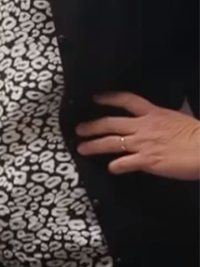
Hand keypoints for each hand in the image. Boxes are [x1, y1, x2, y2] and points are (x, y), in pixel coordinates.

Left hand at [77, 92, 199, 180]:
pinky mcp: (147, 161)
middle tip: (78, 129)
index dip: (109, 98)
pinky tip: (111, 168)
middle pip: (111, 123)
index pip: (127, 100)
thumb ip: (166, 117)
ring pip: (111, 143)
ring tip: (81, 148)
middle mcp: (144, 126)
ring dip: (94, 145)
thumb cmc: (199, 134)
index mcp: (154, 113)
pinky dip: (116, 166)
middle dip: (92, 126)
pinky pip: (124, 163)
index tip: (95, 98)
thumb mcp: (180, 118)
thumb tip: (168, 116)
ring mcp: (143, 144)